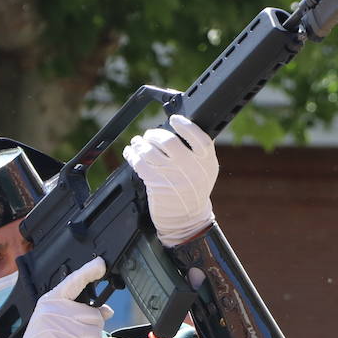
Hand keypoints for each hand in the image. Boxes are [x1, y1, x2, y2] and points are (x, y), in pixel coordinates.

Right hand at [13, 256, 112, 337]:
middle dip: (93, 327)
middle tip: (79, 336)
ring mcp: (63, 330)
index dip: (88, 272)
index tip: (100, 264)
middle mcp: (56, 312)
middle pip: (94, 314)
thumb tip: (107, 310)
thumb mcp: (56, 321)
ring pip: (97, 332)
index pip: (73, 282)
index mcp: (51, 302)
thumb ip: (79, 312)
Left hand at [122, 114, 218, 247]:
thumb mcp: (206, 170)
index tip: (175, 119)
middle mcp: (190, 167)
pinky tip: (131, 152)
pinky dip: (132, 154)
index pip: (198, 137)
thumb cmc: (195, 190)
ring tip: (138, 142)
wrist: (187, 218)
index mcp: (206, 161)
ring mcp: (171, 175)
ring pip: (150, 151)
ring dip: (140, 143)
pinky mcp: (155, 183)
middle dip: (155, 135)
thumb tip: (181, 129)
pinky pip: (139, 163)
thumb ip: (198, 151)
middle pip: (169, 141)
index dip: (185, 125)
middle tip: (150, 135)